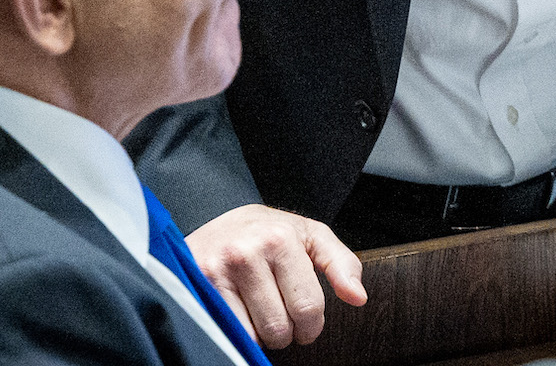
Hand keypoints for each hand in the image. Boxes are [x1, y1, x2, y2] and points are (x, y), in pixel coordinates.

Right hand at [184, 203, 366, 347]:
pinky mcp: (197, 287)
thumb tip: (358, 297)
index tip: (306, 322)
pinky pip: (227, 332)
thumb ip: (340, 263)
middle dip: (286, 333)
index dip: (311, 326)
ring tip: (260, 314)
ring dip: (261, 335)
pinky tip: (240, 313)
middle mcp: (246, 252)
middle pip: (279, 328)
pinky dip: (239, 332)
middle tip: (281, 317)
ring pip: (252, 336)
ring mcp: (217, 271)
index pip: (308, 308)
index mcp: (280, 239)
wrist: (214, 219)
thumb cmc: (267, 232)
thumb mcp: (309, 236)